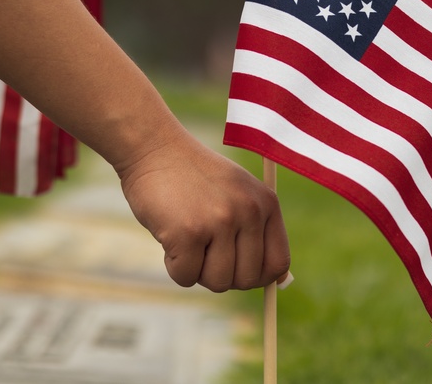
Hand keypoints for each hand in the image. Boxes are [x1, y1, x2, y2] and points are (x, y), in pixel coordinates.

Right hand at [117, 131, 290, 291]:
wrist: (153, 148)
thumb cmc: (193, 176)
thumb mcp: (236, 192)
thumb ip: (256, 230)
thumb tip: (277, 281)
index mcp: (265, 203)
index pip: (277, 263)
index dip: (257, 277)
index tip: (237, 270)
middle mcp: (248, 211)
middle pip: (247, 280)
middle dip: (222, 275)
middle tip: (203, 250)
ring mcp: (219, 222)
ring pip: (217, 283)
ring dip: (197, 271)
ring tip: (186, 240)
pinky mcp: (188, 233)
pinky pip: (186, 277)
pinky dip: (174, 266)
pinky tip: (169, 237)